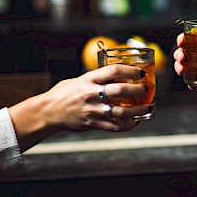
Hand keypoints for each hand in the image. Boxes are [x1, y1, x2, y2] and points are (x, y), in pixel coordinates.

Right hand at [9, 65, 149, 151]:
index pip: (114, 71)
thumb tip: (118, 74)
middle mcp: (91, 94)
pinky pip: (114, 126)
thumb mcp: (80, 79)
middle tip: (146, 88)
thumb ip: (97, 78)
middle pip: (120, 91)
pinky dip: (127, 125)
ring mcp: (92, 110)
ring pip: (121, 111)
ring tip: (148, 107)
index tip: (141, 72)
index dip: (130, 71)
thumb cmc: (65, 92)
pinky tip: (135, 121)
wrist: (49, 111)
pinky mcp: (92, 123)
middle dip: (138, 90)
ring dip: (138, 110)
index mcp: (89, 79)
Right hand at [172, 32, 196, 88]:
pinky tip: (192, 86)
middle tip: (181, 58)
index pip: (194, 37)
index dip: (184, 38)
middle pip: (186, 51)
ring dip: (181, 66)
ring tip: (181, 70)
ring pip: (187, 64)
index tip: (181, 42)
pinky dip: (191, 82)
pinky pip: (195, 79)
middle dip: (180, 54)